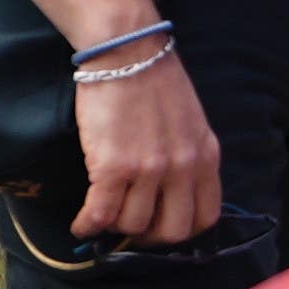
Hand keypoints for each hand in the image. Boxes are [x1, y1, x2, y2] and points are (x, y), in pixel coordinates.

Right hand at [71, 48, 225, 247]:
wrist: (126, 51)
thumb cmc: (155, 81)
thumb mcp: (191, 122)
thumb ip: (190, 157)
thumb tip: (173, 192)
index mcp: (206, 157)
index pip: (205, 217)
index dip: (182, 229)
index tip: (163, 227)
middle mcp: (183, 168)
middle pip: (171, 231)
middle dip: (150, 237)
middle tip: (132, 227)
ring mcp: (149, 170)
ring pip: (133, 225)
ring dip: (116, 226)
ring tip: (104, 215)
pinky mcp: (114, 167)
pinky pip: (101, 214)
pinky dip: (88, 225)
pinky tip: (82, 224)